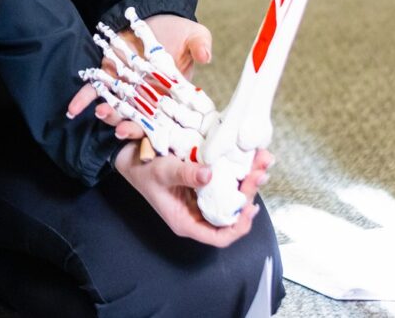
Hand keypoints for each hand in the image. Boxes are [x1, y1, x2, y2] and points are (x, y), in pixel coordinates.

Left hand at [66, 13, 211, 121]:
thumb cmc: (177, 30)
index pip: (167, 118)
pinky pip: (95, 91)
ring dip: (108, 115)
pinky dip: (84, 100)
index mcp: (173, 96)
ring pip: (117, 108)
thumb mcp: (193, 34)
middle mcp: (149, 98)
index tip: (151, 135)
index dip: (159, 128)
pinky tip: (73, 109)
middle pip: (140, 119)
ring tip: (100, 114)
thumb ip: (200, 43)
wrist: (153, 17)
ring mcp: (128, 90)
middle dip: (129, 127)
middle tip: (119, 130)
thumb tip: (206, 55)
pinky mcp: (109, 78)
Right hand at [116, 143, 271, 246]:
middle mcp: (198, 214)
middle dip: (249, 193)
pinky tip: (249, 160)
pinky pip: (226, 183)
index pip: (219, 237)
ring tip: (262, 161)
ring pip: (232, 196)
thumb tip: (209, 174)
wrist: (132, 158)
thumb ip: (185, 174)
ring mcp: (202, 199)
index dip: (239, 227)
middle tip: (261, 171)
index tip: (251, 208)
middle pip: (232, 213)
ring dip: (248, 180)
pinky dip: (238, 172)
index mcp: (187, 222)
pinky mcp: (204, 185)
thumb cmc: (144, 171)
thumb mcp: (163, 172)